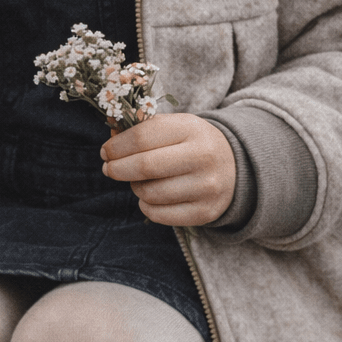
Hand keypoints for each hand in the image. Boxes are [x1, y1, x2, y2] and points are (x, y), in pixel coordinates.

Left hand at [100, 113, 235, 226]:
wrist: (235, 167)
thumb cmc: (193, 143)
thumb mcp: (174, 126)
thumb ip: (142, 129)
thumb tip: (110, 140)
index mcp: (191, 129)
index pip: (141, 137)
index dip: (116, 147)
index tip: (105, 152)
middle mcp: (202, 157)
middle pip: (144, 166)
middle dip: (118, 169)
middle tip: (109, 169)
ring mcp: (206, 187)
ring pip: (150, 193)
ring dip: (134, 187)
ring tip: (138, 181)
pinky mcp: (205, 212)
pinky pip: (160, 215)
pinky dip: (146, 206)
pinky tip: (149, 197)